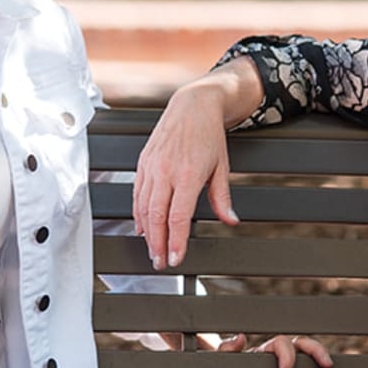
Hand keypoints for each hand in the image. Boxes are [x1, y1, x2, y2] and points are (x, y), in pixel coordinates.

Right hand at [134, 68, 257, 270]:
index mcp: (188, 174)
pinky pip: (137, 193)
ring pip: (143, 207)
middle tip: (161, 262)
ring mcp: (152, 166)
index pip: (178, 217)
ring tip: (152, 250)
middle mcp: (166, 171)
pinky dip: (138, 213)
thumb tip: (230, 220)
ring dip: (147, 233)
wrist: (193, 105)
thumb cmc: (209, 134)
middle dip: (157, 244)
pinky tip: (143, 227)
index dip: (175, 242)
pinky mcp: (143, 162)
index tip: (176, 258)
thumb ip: (222, 197)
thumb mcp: (222, 166)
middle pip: (157, 217)